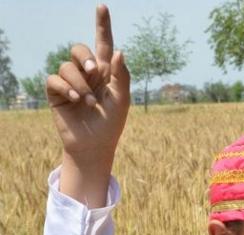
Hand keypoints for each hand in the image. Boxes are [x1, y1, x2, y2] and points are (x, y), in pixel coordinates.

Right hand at [47, 5, 129, 170]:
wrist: (95, 145)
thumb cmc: (112, 123)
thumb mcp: (122, 99)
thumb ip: (121, 75)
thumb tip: (119, 50)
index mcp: (105, 72)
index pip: (102, 43)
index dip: (102, 25)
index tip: (102, 6)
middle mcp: (87, 73)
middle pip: (79, 49)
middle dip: (85, 58)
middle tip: (96, 73)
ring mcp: (70, 82)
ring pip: (67, 66)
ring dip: (79, 83)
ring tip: (89, 101)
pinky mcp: (56, 92)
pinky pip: (54, 79)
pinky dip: (65, 87)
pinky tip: (75, 99)